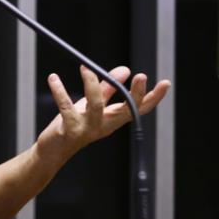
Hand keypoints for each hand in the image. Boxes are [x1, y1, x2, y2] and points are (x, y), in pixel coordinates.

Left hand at [36, 65, 170, 163]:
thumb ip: (107, 88)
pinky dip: (60, 91)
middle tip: (140, 75)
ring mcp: (88, 129)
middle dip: (135, 94)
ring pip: (96, 107)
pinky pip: (66, 107)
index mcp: (113, 119)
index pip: (139, 109)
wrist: (52, 150)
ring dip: (91, 85)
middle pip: (126, 110)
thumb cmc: (74, 125)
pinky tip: (53, 78)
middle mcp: (104, 125)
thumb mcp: (92, 105)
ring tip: (85, 67)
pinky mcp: (69, 130)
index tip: (166, 83)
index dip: (154, 98)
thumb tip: (125, 69)